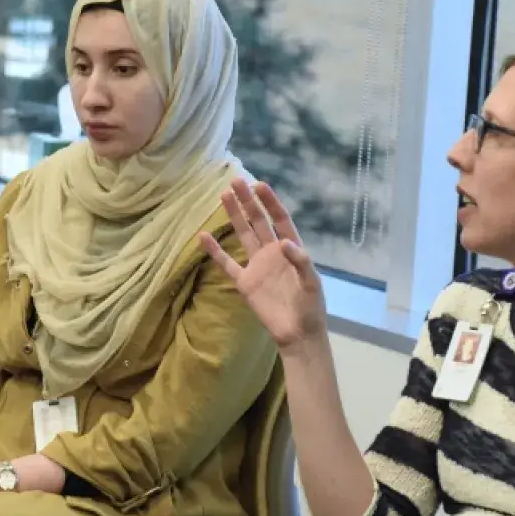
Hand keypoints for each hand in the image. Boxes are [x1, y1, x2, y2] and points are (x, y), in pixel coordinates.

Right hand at [199, 178, 326, 350]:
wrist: (297, 334)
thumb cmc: (310, 307)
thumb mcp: (311, 283)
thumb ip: (300, 261)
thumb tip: (283, 242)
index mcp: (291, 249)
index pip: (280, 219)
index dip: (270, 202)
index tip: (259, 185)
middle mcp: (271, 253)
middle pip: (258, 221)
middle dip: (248, 202)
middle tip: (236, 182)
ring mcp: (257, 266)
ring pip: (243, 235)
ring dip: (234, 216)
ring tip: (224, 196)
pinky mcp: (244, 282)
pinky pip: (227, 263)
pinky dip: (215, 251)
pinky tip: (203, 236)